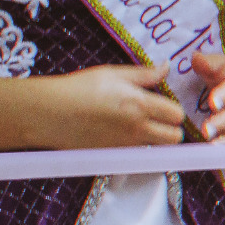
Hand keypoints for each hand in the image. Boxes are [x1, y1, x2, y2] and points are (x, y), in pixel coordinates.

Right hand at [40, 64, 185, 147]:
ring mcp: (125, 146)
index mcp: (140, 105)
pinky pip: (136, 155)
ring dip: (154, 139)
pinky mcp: (112, 156)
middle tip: (157, 119)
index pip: (177, 115)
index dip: (173, 109)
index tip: (162, 104)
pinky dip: (135, 147)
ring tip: (137, 125)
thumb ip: (144, 74)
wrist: (46, 112)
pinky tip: (120, 134)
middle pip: (175, 138)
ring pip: (157, 149)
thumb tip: (166, 67)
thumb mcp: (112, 74)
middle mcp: (137, 129)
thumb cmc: (77, 89)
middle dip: (171, 129)